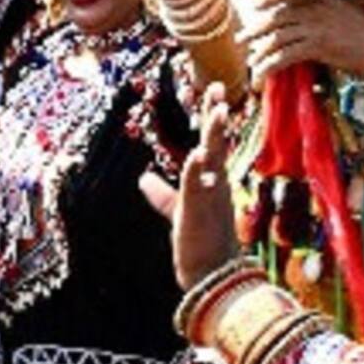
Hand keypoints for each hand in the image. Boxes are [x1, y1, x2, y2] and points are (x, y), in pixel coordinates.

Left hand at [140, 83, 239, 290]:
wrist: (212, 275)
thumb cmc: (199, 242)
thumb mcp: (177, 210)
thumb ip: (161, 193)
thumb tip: (144, 177)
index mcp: (212, 181)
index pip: (213, 142)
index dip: (212, 117)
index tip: (215, 91)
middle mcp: (215, 184)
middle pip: (217, 143)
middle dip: (217, 116)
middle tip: (220, 88)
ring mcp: (209, 196)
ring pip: (213, 159)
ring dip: (215, 135)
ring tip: (218, 111)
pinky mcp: (198, 211)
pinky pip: (197, 186)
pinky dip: (196, 170)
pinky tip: (195, 154)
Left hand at [239, 0, 363, 83]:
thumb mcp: (348, 14)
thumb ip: (327, 11)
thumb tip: (308, 24)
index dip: (267, 7)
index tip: (255, 13)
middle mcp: (316, 5)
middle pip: (277, 16)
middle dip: (257, 27)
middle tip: (242, 38)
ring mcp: (315, 25)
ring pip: (277, 36)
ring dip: (260, 50)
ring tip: (251, 61)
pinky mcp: (316, 45)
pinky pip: (284, 55)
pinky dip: (269, 66)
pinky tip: (261, 76)